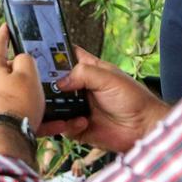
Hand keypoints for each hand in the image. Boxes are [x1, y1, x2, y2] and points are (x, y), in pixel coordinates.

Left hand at [0, 24, 45, 128]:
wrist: (5, 141)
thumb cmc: (15, 103)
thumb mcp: (28, 73)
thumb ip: (26, 60)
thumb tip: (21, 61)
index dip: (6, 33)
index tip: (8, 26)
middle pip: (5, 72)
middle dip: (22, 72)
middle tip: (37, 70)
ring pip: (14, 95)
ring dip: (32, 98)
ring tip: (50, 101)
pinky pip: (17, 114)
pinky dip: (35, 117)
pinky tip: (55, 124)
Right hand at [39, 47, 169, 152]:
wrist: (143, 128)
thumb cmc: (133, 98)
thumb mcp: (109, 78)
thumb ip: (84, 73)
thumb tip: (60, 82)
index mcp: (88, 70)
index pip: (67, 56)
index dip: (54, 53)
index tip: (38, 53)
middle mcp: (80, 89)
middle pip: (54, 82)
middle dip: (47, 85)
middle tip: (44, 86)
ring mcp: (78, 108)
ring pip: (54, 106)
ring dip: (55, 107)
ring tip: (64, 107)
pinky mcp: (78, 127)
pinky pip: (62, 126)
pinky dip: (68, 125)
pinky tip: (83, 122)